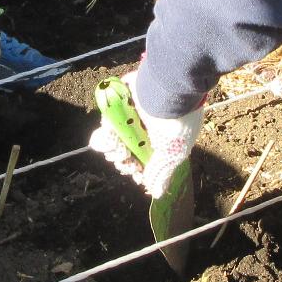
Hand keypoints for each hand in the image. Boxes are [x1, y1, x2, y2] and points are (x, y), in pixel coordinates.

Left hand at [89, 71, 200, 198]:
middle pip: (126, 154)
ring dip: (113, 152)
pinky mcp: (117, 110)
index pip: (143, 162)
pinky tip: (112, 138)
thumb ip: (161, 172)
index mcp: (160, 142)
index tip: (137, 175)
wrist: (168, 88)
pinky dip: (105, 138)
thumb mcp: (173, 152)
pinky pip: (105, 128)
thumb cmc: (177, 121)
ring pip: (113, 144)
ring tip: (120, 148)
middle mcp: (144, 132)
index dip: (138, 171)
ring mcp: (130, 120)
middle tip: (127, 160)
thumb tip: (156, 193)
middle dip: (124, 162)